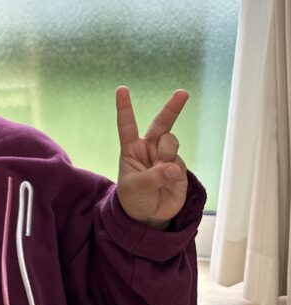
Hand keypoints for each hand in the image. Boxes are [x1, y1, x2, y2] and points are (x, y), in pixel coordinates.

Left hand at [115, 86, 189, 228]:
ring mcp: (166, 156)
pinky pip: (179, 161)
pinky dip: (173, 170)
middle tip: (183, 93)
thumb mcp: (135, 187)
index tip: (121, 89)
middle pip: (162, 124)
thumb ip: (152, 177)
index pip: (127, 124)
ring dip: (166, 154)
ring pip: (171, 142)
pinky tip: (169, 180)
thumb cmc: (134, 198)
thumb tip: (173, 168)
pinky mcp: (179, 167)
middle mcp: (149, 148)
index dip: (124, 107)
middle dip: (172, 107)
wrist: (149, 216)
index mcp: (131, 148)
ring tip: (160, 171)